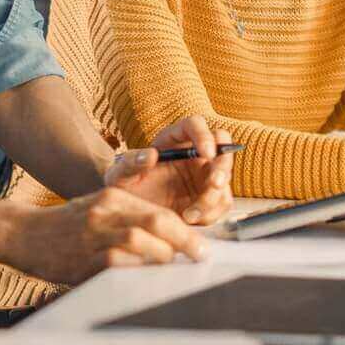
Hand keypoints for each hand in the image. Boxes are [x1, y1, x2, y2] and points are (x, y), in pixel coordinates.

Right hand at [4, 186, 208, 286]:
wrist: (22, 233)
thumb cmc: (64, 227)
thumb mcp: (97, 210)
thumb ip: (129, 220)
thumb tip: (168, 241)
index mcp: (112, 196)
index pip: (159, 212)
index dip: (185, 230)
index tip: (201, 247)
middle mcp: (105, 211)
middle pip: (157, 222)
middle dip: (184, 242)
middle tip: (199, 257)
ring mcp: (93, 233)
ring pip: (141, 241)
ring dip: (162, 256)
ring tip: (169, 269)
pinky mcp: (82, 257)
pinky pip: (118, 262)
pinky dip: (136, 270)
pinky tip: (143, 277)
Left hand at [103, 115, 233, 224]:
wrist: (130, 219)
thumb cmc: (124, 190)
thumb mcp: (119, 176)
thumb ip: (131, 163)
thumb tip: (151, 154)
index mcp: (172, 139)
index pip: (195, 125)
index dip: (204, 135)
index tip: (205, 153)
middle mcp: (193, 154)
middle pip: (222, 146)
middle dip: (222, 165)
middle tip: (213, 183)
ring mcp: (203, 176)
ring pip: (224, 178)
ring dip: (214, 196)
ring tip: (189, 214)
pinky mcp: (209, 198)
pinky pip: (222, 202)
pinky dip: (211, 213)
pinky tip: (189, 219)